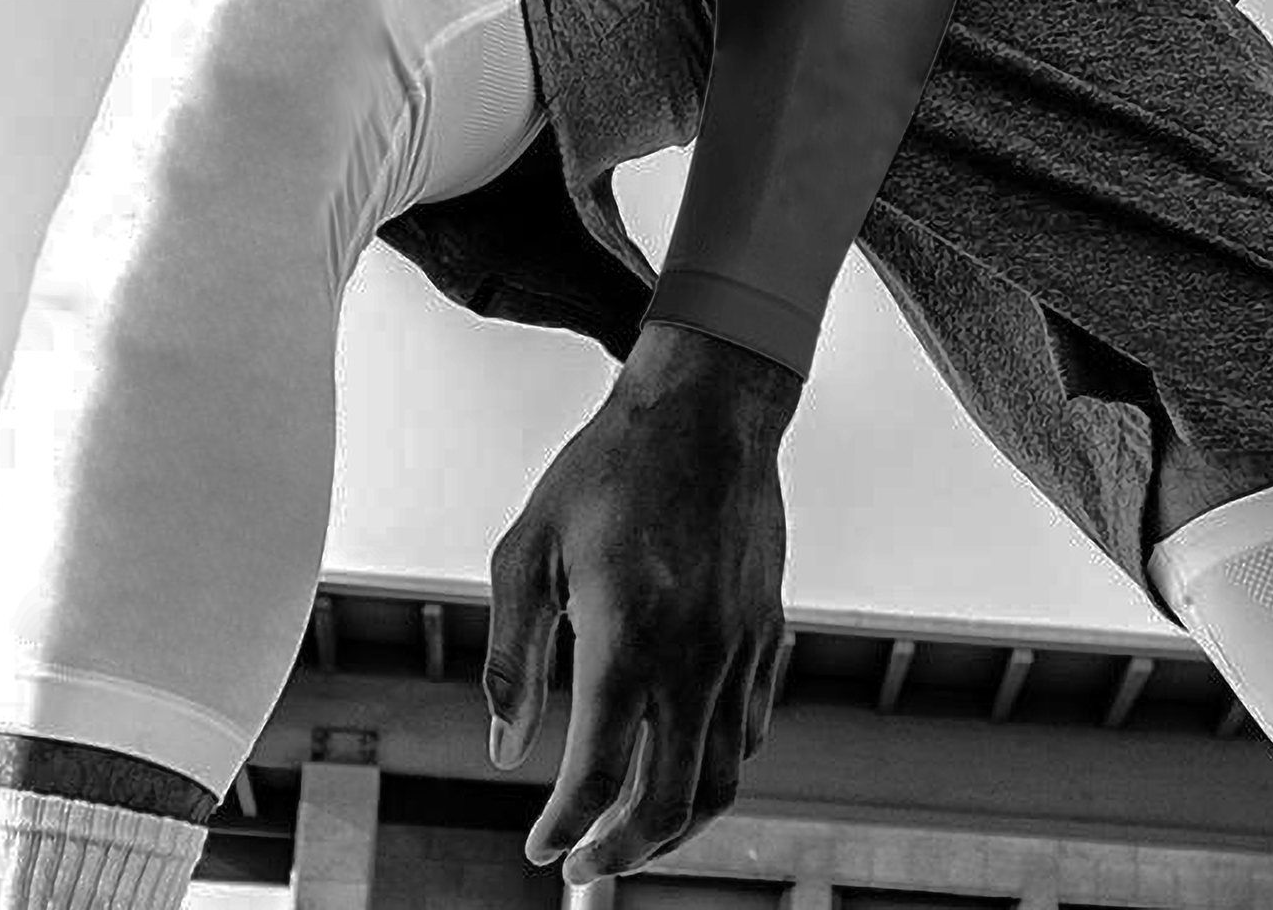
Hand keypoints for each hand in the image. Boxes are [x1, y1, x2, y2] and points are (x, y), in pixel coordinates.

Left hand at [483, 327, 793, 884]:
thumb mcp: (530, 549)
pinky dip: (719, 766)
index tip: (541, 850)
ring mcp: (739, 650)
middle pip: (670, 803)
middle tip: (585, 865)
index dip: (566, 831)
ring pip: (724, 778)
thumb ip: (513, 658)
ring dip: (678, 824)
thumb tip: (504, 752)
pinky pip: (752, 729)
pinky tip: (683, 761)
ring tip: (634, 832)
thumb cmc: (606, 469)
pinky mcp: (767, 632)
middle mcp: (692, 660)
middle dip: (625, 850)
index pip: (599, 778)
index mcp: (625, 642)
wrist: (704, 408)